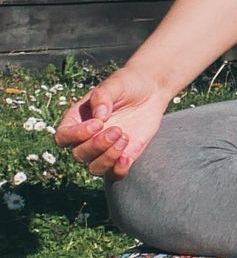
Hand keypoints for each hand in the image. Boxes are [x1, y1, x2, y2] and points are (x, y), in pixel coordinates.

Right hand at [54, 67, 171, 178]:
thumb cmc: (127, 84)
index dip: (76, 135)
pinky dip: (118, 170)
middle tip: (117, 130)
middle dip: (97, 145)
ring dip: (107, 158)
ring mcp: (104, 149)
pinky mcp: (123, 155)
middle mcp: (87, 138)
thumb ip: (103, 97)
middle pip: (79, 155)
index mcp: (77, 120)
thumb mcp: (114, 84)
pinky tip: (128, 158)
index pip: (63, 137)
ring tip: (124, 137)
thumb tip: (99, 116)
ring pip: (94, 168)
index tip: (98, 123)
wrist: (151, 90)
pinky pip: (114, 174)